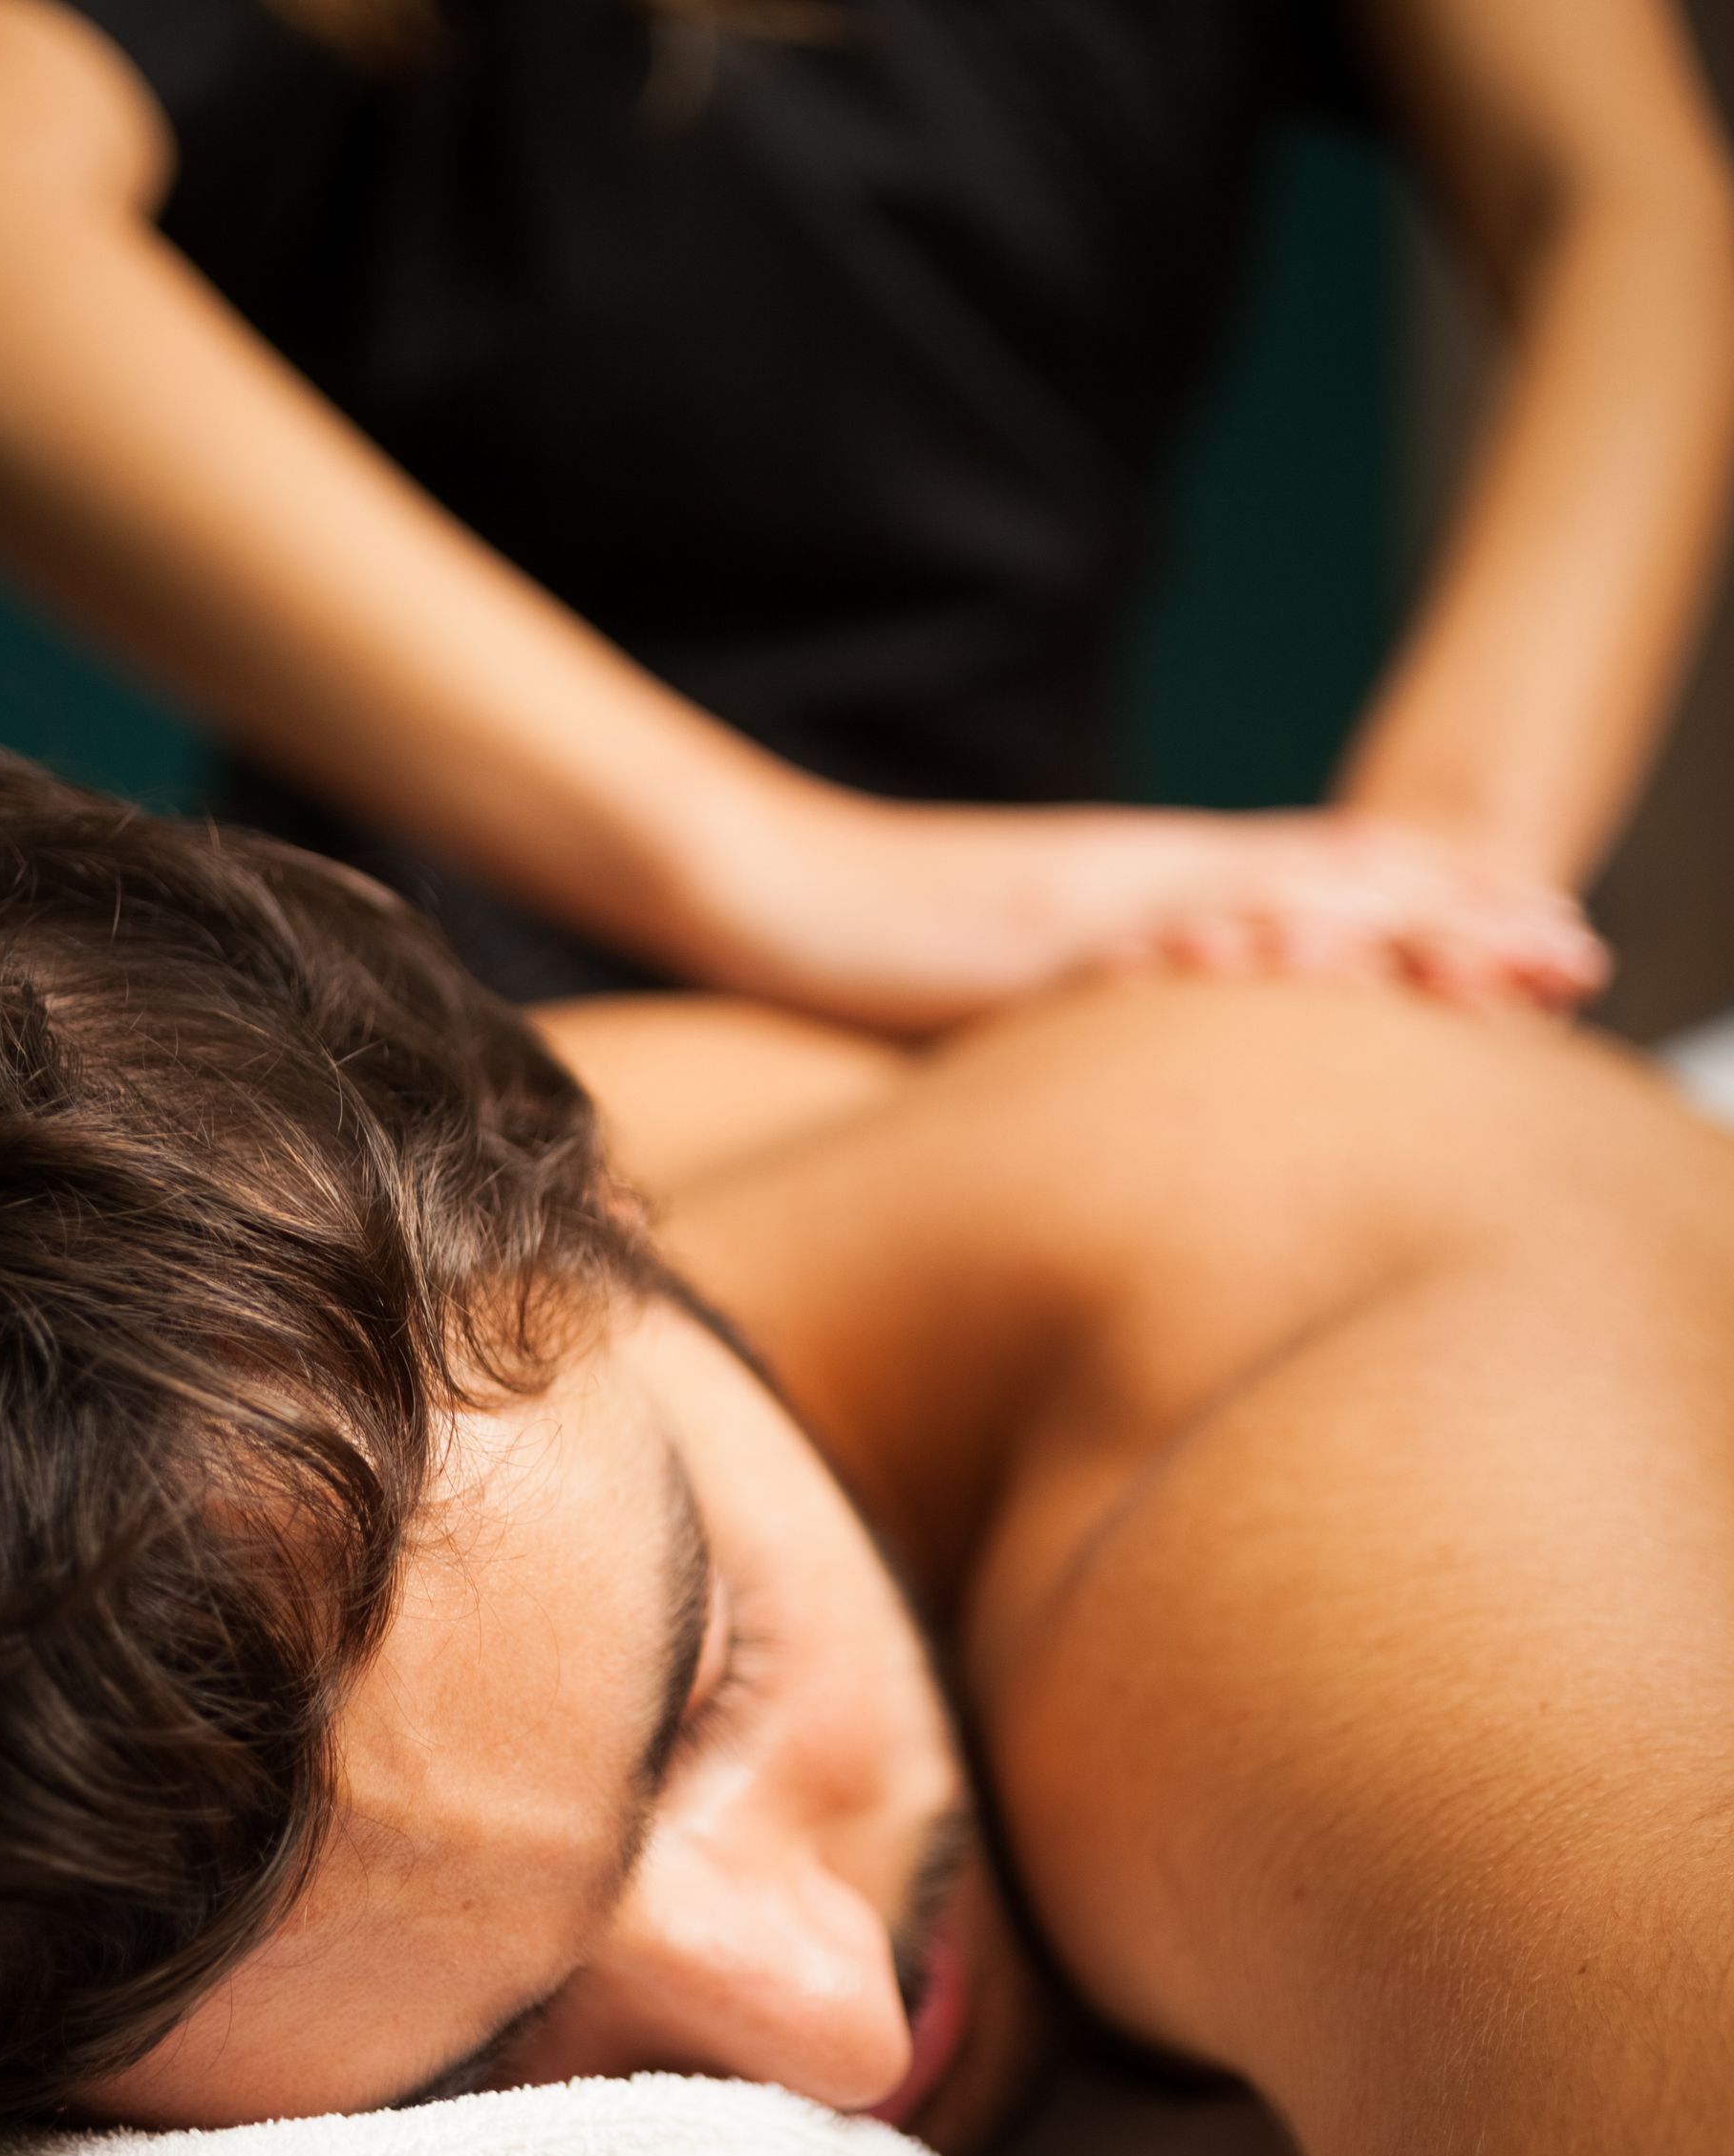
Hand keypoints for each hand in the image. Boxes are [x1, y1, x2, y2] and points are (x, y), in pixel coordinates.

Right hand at [682, 783, 1609, 1034]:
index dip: (1439, 913)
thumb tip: (1174, 1086)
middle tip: (1582, 955)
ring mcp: (1109, 891)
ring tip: (1523, 952)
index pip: (1326, 891)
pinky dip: (1274, 940)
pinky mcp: (1048, 925)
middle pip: (1344, 881)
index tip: (1535, 950)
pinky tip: (1344, 960)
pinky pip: (1178, 931)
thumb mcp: (1024, 989)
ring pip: (1293, 894)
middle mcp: (1154, 875)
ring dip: (1417, 921)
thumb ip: (1114, 1018)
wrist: (767, 885)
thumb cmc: (881, 952)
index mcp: (1157, 891)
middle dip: (1472, 914)